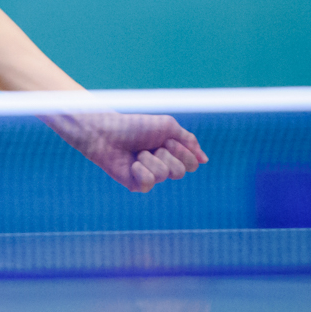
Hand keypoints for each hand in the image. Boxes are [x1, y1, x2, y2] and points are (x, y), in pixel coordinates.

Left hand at [46, 111, 206, 190]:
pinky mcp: (136, 185)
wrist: (105, 132)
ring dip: (150, 159)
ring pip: (164, 175)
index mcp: (171, 152)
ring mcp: (150, 176)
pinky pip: (149, 184)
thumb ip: (188, 141)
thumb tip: (205, 160)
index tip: (166, 140)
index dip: (182, 151)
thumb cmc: (134, 126)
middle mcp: (163, 165)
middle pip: (181, 171)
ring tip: (137, 152)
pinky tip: (132, 165)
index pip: (192, 163)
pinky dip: (141, 171)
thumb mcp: (167, 127)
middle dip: (167, 155)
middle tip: (151, 146)